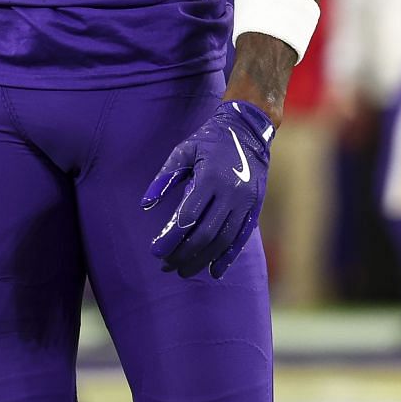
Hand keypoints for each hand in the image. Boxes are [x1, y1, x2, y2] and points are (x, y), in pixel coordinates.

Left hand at [143, 100, 272, 278]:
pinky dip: (228, 257)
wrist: (247, 130)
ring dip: (202, 259)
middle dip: (183, 254)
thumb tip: (145, 205)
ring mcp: (246, 203)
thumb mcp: (182, 151)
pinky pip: (241, 238)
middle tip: (166, 265)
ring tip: (183, 270)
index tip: (155, 251)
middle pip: (205, 234)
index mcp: (210, 178)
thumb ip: (164, 178)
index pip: (188, 218)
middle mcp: (231, 193)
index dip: (171, 238)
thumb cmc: (208, 140)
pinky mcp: (255, 208)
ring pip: (223, 241)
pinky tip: (214, 271)